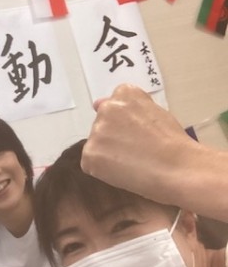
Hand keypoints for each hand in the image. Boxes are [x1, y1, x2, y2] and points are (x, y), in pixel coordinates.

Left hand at [83, 84, 188, 199]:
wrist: (176, 167)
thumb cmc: (172, 142)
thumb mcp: (154, 113)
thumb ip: (128, 108)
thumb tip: (97, 103)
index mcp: (124, 94)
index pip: (113, 105)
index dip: (125, 123)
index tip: (139, 132)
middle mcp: (106, 109)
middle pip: (102, 125)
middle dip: (113, 137)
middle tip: (136, 150)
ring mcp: (96, 132)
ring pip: (96, 145)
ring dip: (107, 154)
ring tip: (132, 162)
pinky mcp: (90, 154)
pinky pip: (91, 163)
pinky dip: (102, 170)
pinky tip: (123, 172)